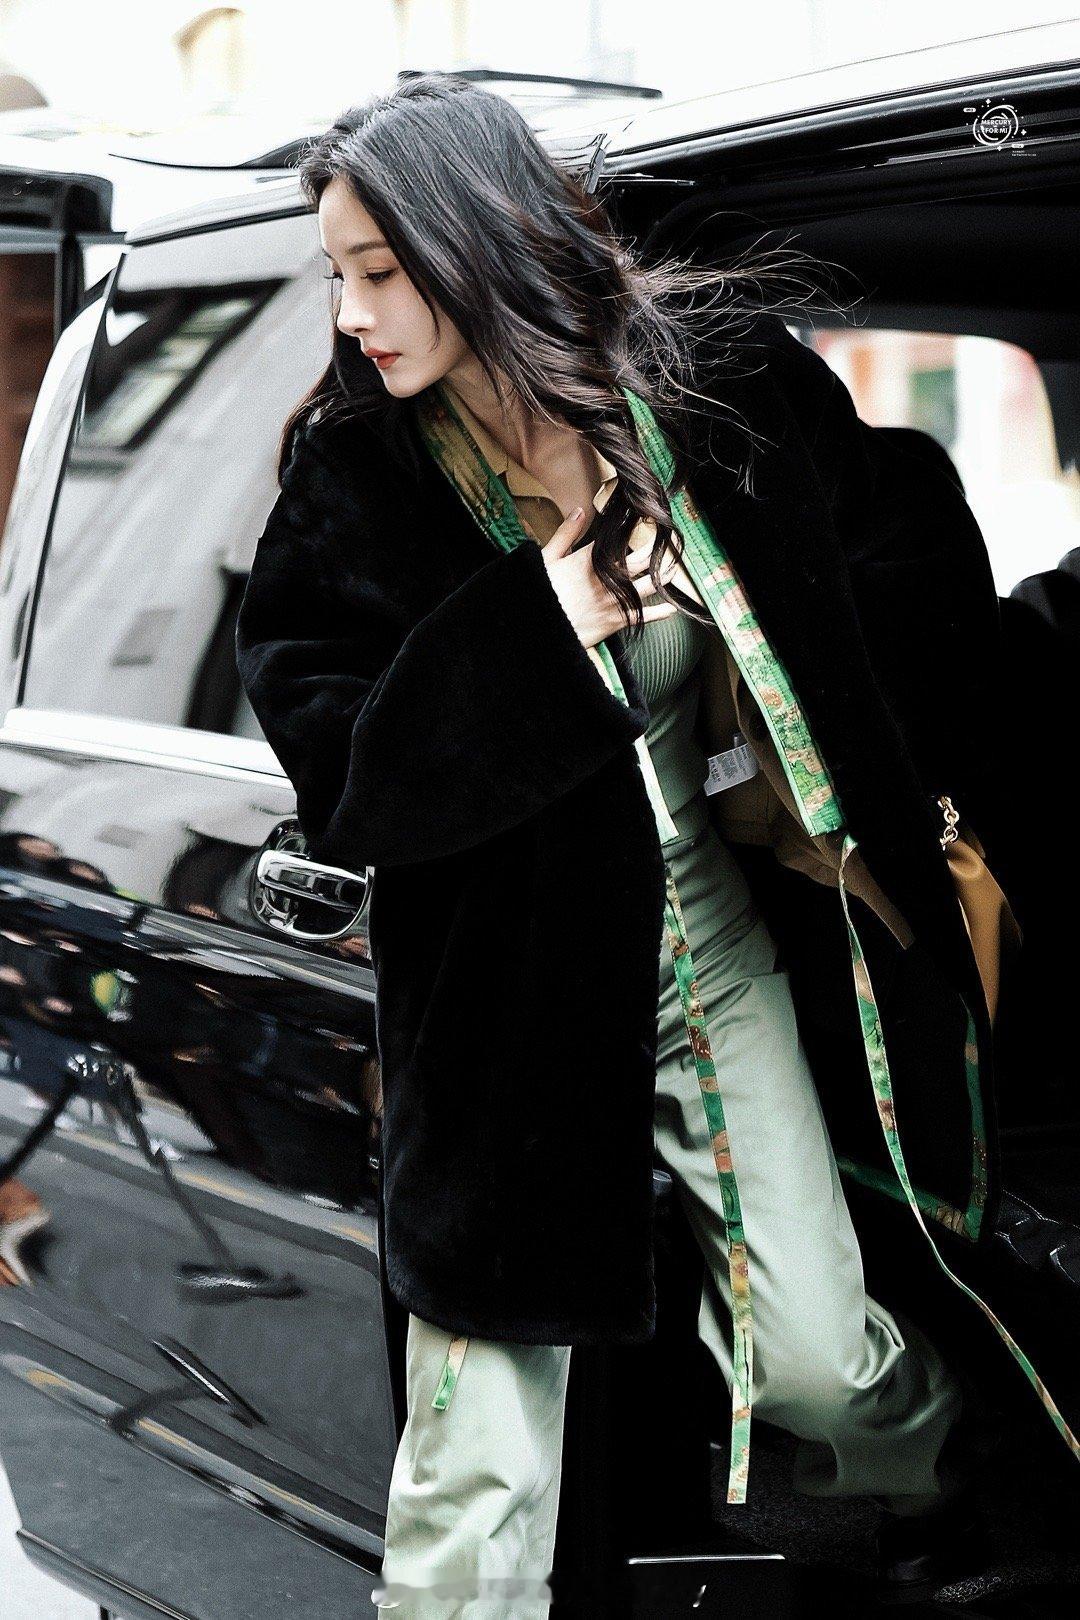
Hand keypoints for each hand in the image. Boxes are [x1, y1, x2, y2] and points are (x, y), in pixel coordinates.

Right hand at [536, 506, 680, 650]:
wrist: (542, 629)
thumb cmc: (541, 594)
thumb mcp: (546, 559)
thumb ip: (565, 534)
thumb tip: (579, 511)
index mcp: (591, 560)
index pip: (619, 539)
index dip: (634, 528)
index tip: (646, 518)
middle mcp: (608, 578)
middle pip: (642, 560)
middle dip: (657, 549)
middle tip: (670, 540)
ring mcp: (616, 600)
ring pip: (649, 585)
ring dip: (663, 576)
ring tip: (672, 568)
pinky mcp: (617, 621)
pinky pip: (644, 616)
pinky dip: (659, 613)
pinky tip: (671, 609)